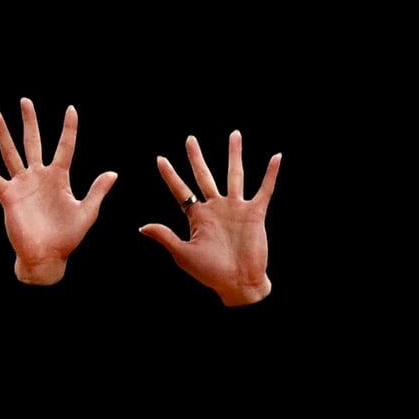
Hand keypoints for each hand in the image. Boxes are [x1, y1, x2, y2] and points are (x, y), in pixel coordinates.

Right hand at [0, 97, 117, 284]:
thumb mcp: (86, 213)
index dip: (69, 128)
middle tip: (25, 100)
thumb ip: (97, 192)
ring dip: (2, 133)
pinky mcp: (8, 197)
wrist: (47, 258)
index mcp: (59, 178)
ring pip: (10, 152)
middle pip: (33, 141)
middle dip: (29, 121)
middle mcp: (39, 176)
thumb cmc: (67, 237)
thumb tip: (113, 173)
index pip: (65, 147)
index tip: (71, 109)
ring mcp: (22, 185)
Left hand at [139, 132, 279, 305]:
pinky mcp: (255, 214)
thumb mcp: (184, 254)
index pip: (181, 191)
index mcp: (197, 217)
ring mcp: (236, 208)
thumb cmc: (210, 273)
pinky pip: (264, 190)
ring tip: (234, 134)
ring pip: (234, 175)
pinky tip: (276, 157)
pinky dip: (270, 174)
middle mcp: (216, 208)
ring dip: (234, 155)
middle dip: (196, 158)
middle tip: (190, 138)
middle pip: (204, 176)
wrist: (238, 284)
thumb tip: (142, 226)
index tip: (160, 158)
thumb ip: (165, 237)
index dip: (170, 175)